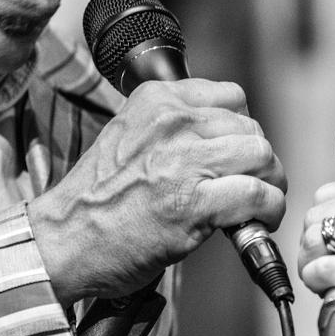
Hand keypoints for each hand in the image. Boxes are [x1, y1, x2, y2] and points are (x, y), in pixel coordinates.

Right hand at [29, 79, 285, 303]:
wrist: (64, 239)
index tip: (236, 152)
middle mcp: (172, 122)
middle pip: (251, 127)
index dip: (241, 128)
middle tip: (253, 184)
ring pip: (261, 155)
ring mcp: (184, 161)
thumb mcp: (128, 135)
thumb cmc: (95, 197)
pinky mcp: (195, 203)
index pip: (231, 96)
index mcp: (156, 100)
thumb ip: (173, 128)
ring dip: (270, 183)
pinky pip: (257, 195)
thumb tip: (226, 139)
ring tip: (260, 203)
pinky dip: (269, 209)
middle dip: (259, 159)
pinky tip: (259, 221)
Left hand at [297, 167, 334, 335]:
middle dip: (313, 245)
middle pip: (313, 217)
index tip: (332, 242)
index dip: (322, 222)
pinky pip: (320, 270)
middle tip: (329, 264)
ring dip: (312, 265)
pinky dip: (318, 284)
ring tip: (332, 278)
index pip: (325, 194)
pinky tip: (334, 290)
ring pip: (311, 241)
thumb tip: (327, 219)